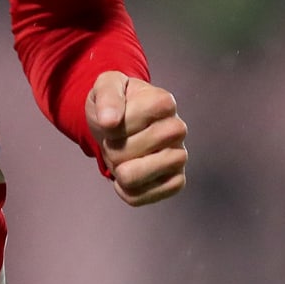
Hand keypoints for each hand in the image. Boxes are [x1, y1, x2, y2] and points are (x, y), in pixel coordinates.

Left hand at [85, 71, 187, 206]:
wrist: (118, 123)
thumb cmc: (114, 104)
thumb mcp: (105, 86)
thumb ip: (108, 96)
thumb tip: (110, 121)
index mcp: (165, 102)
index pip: (131, 120)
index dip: (111, 123)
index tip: (113, 118)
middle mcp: (178, 129)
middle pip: (131, 150)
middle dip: (112, 147)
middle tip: (116, 140)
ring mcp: (179, 157)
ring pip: (136, 176)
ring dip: (118, 170)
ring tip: (123, 157)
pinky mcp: (176, 181)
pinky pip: (142, 197)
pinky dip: (125, 190)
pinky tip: (126, 176)